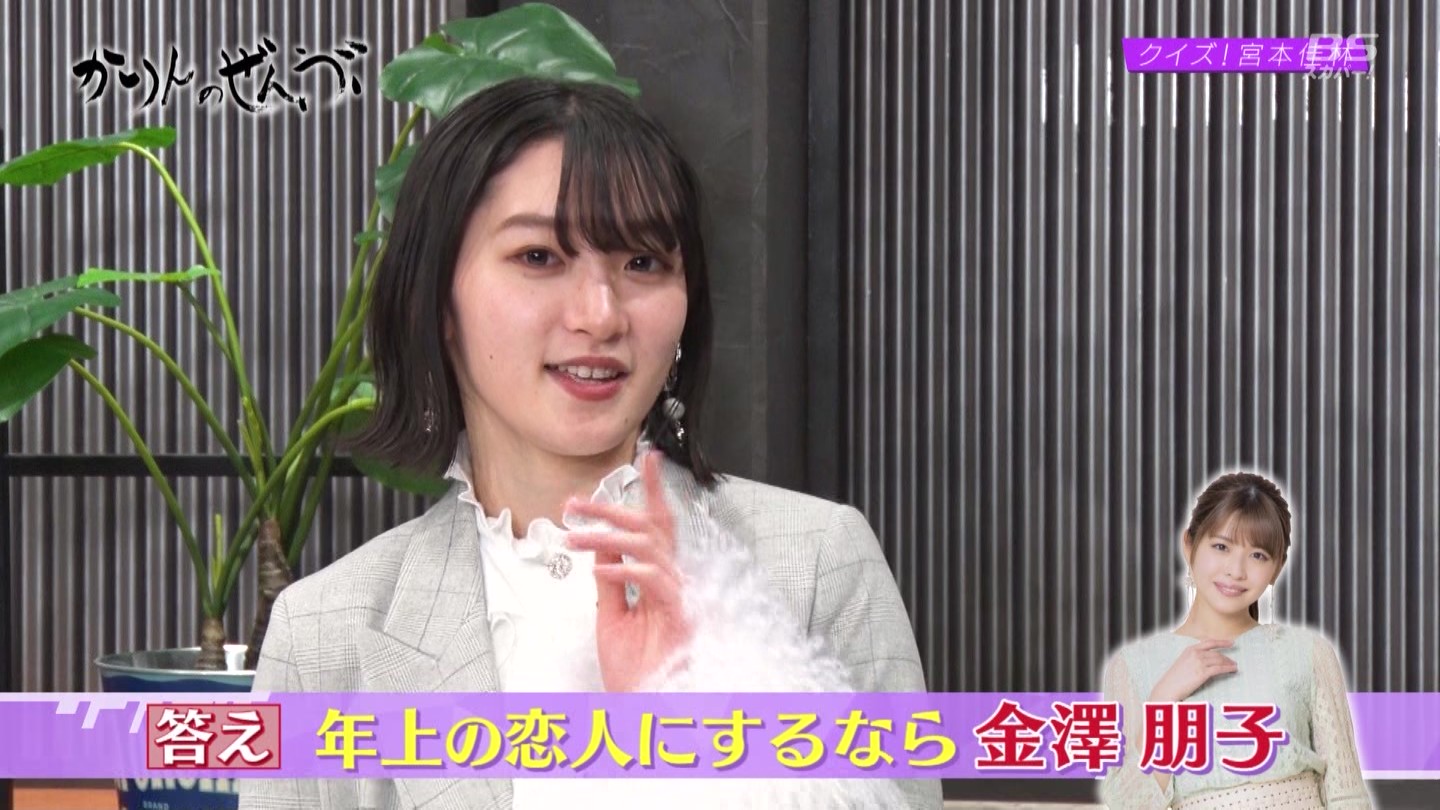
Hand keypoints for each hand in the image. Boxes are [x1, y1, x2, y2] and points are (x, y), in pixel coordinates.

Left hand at [564, 450, 690, 691]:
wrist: (643, 714)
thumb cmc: (635, 675)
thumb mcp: (612, 618)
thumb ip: (612, 580)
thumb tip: (602, 546)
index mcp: (660, 583)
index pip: (658, 529)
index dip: (653, 494)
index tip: (646, 462)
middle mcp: (673, 585)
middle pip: (652, 529)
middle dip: (613, 510)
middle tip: (577, 503)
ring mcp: (679, 599)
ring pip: (650, 547)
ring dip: (608, 539)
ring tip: (575, 539)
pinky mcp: (680, 617)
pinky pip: (654, 580)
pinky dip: (625, 570)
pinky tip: (602, 569)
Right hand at [1149, 639, 1237, 702]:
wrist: (1169, 687)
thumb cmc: (1175, 677)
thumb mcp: (1183, 661)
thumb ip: (1194, 657)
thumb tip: (1207, 659)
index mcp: (1190, 649)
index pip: (1209, 642)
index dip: (1222, 642)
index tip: (1231, 642)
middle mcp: (1195, 653)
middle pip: (1216, 653)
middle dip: (1227, 657)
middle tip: (1233, 661)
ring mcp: (1199, 663)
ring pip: (1219, 660)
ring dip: (1229, 663)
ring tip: (1234, 666)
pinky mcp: (1203, 673)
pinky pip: (1219, 669)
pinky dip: (1228, 669)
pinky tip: (1233, 670)